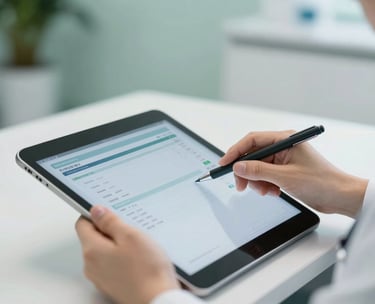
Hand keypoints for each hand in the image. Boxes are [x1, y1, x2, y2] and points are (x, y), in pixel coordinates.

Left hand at [75, 206, 179, 303]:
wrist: (158, 300)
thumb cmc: (147, 270)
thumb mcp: (130, 235)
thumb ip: (110, 221)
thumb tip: (97, 211)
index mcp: (92, 250)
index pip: (83, 224)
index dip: (97, 215)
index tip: (112, 212)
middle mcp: (91, 266)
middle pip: (94, 238)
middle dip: (111, 230)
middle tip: (131, 229)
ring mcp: (101, 278)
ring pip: (105, 252)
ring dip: (119, 245)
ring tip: (139, 246)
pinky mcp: (113, 285)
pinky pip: (113, 265)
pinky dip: (123, 258)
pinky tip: (140, 259)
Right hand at [219, 130, 367, 217]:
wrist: (339, 196)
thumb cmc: (321, 181)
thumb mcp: (285, 177)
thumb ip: (258, 171)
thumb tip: (238, 167)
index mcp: (285, 140)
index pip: (253, 140)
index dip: (236, 151)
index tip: (224, 163)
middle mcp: (283, 147)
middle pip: (253, 156)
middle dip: (246, 172)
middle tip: (241, 186)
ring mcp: (283, 160)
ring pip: (258, 168)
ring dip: (257, 181)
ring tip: (266, 191)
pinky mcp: (284, 171)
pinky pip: (265, 176)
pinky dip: (265, 185)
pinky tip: (273, 192)